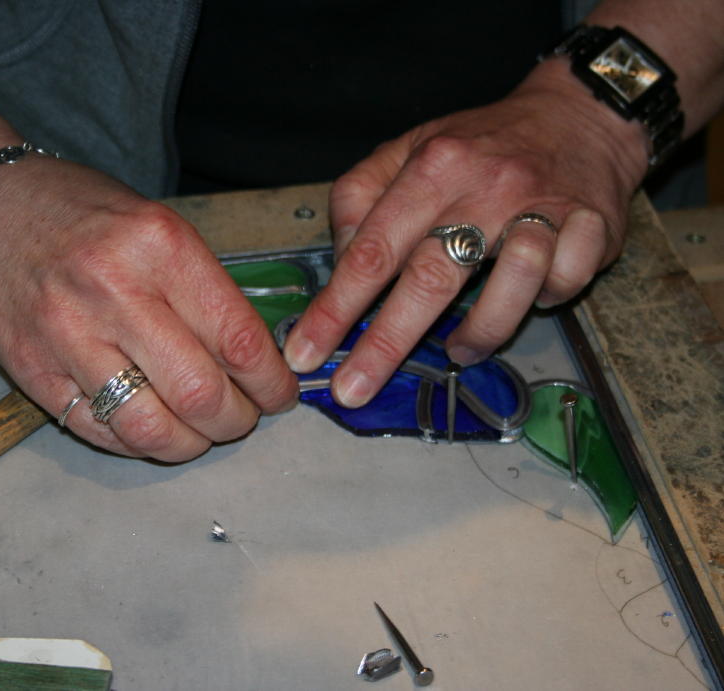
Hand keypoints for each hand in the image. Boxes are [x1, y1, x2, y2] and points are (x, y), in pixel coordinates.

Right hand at [0, 158, 298, 461]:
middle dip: (237, 421)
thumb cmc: (77, 211)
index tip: (280, 395)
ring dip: (191, 443)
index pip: (238, 339)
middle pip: (201, 394)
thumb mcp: (155, 224)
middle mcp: (114, 292)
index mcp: (159, 246)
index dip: (271, 383)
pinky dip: (140, 443)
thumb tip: (255, 357)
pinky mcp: (33, 373)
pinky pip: (101, 432)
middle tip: (242, 416)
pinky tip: (152, 426)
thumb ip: (203, 288)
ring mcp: (67, 338)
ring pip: (152, 429)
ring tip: (199, 430)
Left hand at [282, 61, 647, 407]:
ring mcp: (544, 206)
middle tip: (352, 391)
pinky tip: (532, 296)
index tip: (307, 353)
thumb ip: (359, 198)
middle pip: (430, 279)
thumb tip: (340, 261)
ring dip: (481, 332)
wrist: (577, 115)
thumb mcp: (406, 150)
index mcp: (432, 167)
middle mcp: (485, 187)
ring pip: (513, 285)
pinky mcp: (594, 225)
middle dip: (385, 345)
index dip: (335, 307)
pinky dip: (548, 299)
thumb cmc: (477, 146)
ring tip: (458, 350)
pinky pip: (567, 281)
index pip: (372, 249)